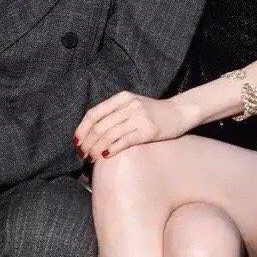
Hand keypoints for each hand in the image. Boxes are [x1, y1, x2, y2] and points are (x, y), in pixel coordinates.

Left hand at [75, 91, 190, 158]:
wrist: (180, 112)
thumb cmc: (153, 112)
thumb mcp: (132, 105)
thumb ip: (114, 113)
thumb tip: (90, 133)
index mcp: (121, 98)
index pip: (93, 113)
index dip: (81, 129)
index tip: (76, 142)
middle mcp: (128, 105)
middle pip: (99, 126)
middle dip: (87, 143)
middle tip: (82, 155)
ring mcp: (138, 117)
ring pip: (108, 135)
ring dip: (96, 149)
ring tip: (91, 159)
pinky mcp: (147, 131)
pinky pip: (123, 142)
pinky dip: (111, 150)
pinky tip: (105, 156)